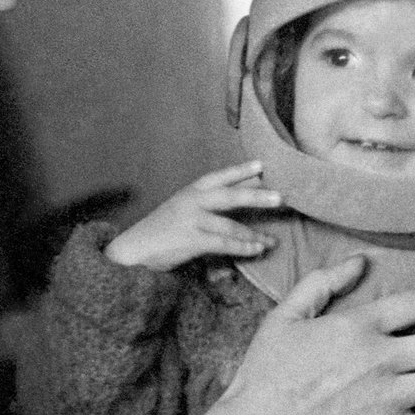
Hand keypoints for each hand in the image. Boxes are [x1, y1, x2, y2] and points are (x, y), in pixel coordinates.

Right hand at [104, 161, 281, 270]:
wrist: (134, 249)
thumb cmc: (162, 230)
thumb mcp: (184, 209)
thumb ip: (210, 204)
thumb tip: (247, 194)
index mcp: (190, 191)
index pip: (219, 177)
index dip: (240, 171)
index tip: (262, 164)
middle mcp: (191, 201)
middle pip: (229, 196)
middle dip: (256, 196)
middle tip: (280, 197)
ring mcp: (190, 220)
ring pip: (229, 224)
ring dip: (253, 234)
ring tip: (272, 241)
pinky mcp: (189, 240)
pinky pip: (223, 243)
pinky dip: (242, 247)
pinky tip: (256, 249)